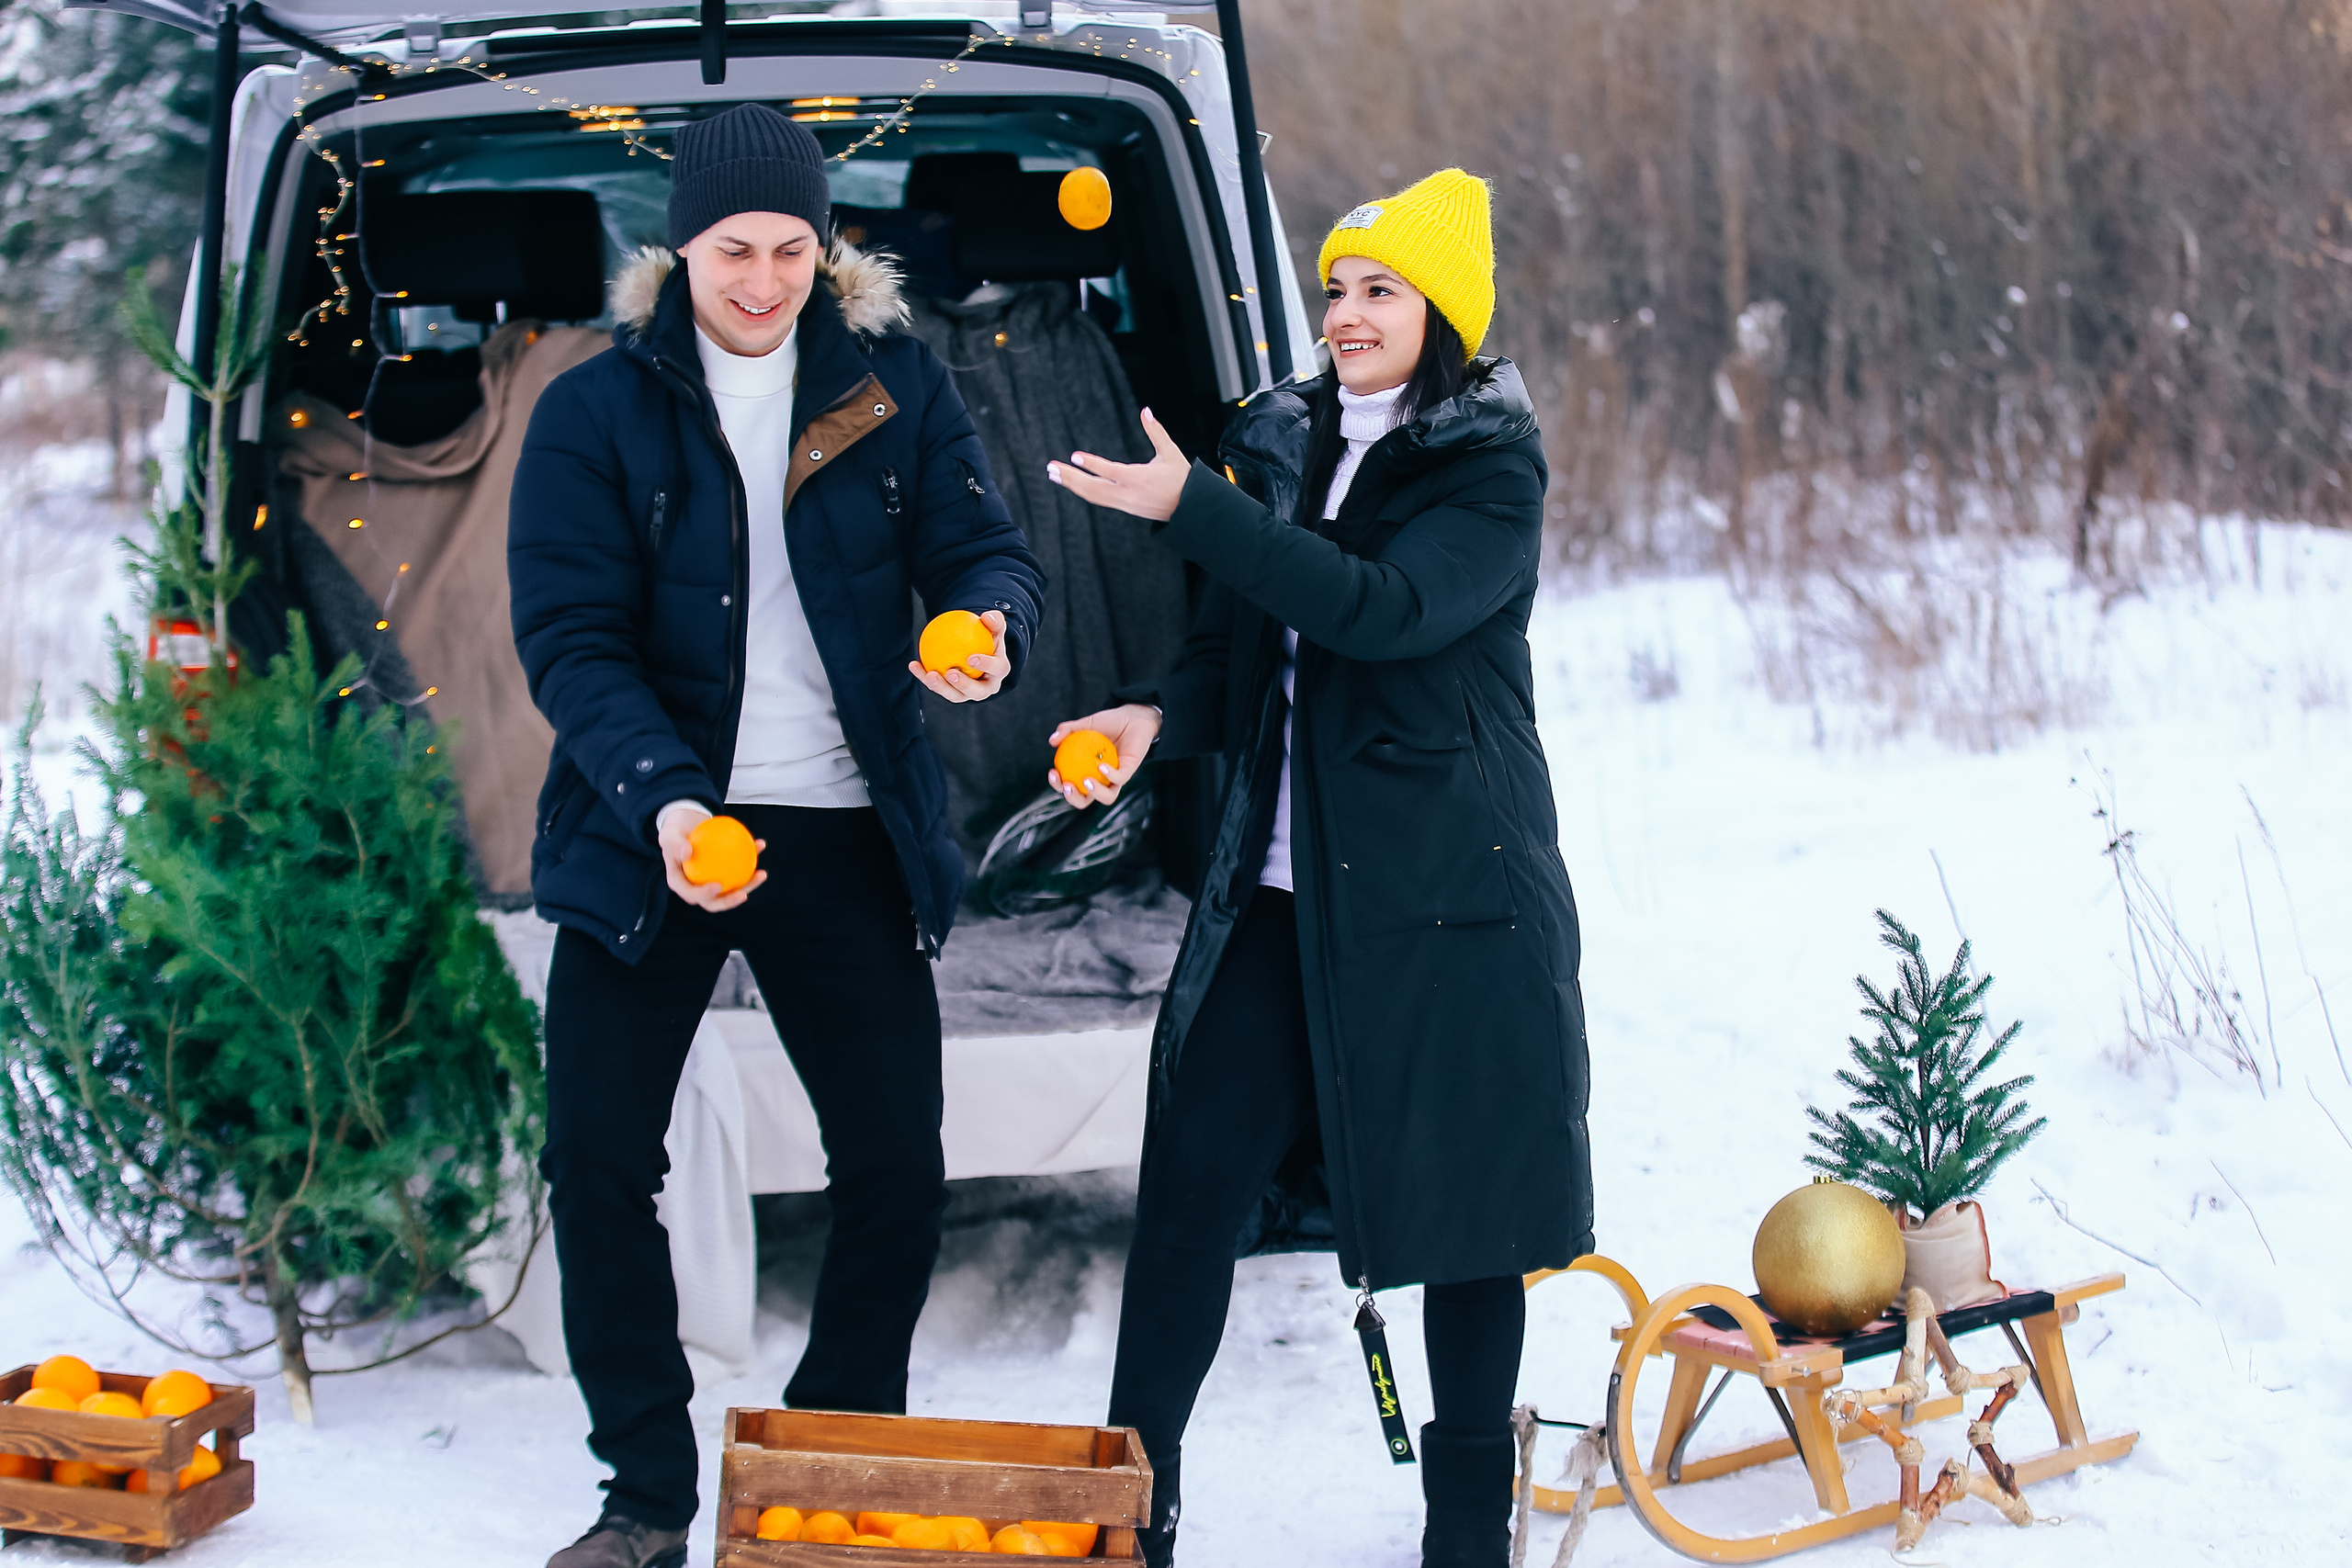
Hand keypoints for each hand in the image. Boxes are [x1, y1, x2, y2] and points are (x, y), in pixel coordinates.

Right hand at [656, 799, 767, 910]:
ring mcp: (712, 881)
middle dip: (730, 902)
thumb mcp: (669, 834)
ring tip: (761, 874)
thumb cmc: (675, 831)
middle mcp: (697, 887)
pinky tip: (761, 844)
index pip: (692, 894)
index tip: (717, 885)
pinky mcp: (725, 871)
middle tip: (743, 894)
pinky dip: (751, 857)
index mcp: (681, 883)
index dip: (705, 896)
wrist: (685, 822)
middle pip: (714, 901)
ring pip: (732, 888)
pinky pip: (740, 868)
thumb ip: (676, 844)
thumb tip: (687, 852)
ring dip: (749, 885)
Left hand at [908, 608, 1010, 702]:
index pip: (996, 669)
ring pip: (955, 695)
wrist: (977, 651)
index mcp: (998, 672)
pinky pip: (937, 686)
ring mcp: (968, 693)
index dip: (985, 665)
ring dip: (941, 688)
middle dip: (963, 685)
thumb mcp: (993, 627)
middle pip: (976, 692)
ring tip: (930, 675)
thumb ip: (994, 620)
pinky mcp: (952, 693)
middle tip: (951, 673)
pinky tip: (913, 664)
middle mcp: (986, 688)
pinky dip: (924, 676)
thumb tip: (987, 616)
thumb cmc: (987, 637)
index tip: (971, 657)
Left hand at [1047, 408, 1188, 521]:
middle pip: (1093, 488)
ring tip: (1053, 474)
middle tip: (1051, 468)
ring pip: (1093, 496)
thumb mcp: (1170, 452)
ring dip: (1071, 485)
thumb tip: (1145, 410)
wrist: (1189, 508)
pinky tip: (1070, 481)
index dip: (1092, 464)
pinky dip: (1082, 490)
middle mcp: (1128, 494)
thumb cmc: (1182, 478)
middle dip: (1070, 478)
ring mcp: (1124, 503)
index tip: (1074, 456)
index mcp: (1139, 479)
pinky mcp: (1124, 507)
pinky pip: (1098, 499)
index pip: (1110, 471)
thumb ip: (1156, 431)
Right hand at [1047, 703, 1162, 808]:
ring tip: (1085, 781)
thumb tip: (1052, 741)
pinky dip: (1110, 775)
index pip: (1069, 786)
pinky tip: (1101, 766)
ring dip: (1095, 793)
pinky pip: (1119, 778)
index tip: (1053, 772)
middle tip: (1067, 786)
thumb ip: (1067, 730)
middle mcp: (1100, 780)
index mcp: (1086, 772)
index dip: (1058, 785)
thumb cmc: (1109, 723)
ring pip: (1107, 797)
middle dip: (1073, 799)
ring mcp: (1115, 779)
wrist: (1133, 717)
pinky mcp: (1129, 772)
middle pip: (1085, 800)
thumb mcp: (1085, 724)